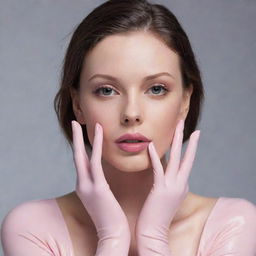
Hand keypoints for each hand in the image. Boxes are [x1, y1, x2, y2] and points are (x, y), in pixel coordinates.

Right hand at [71, 120, 130, 255]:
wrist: (114, 234)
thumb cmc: (111, 215)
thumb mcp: (102, 197)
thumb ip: (100, 185)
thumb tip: (103, 176)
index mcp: (85, 185)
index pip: (81, 161)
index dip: (80, 146)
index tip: (82, 134)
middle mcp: (83, 184)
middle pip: (77, 156)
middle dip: (75, 138)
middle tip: (74, 122)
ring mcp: (87, 186)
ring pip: (82, 156)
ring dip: (82, 138)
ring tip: (81, 123)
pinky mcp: (97, 188)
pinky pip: (95, 162)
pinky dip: (96, 146)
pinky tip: (98, 134)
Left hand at [135, 119, 200, 255]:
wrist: (153, 232)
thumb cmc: (157, 213)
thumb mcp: (167, 195)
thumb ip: (168, 182)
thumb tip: (164, 170)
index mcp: (182, 185)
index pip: (185, 162)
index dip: (187, 147)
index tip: (187, 133)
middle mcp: (180, 183)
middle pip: (186, 156)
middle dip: (186, 138)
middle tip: (184, 121)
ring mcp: (172, 186)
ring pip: (177, 159)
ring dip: (177, 140)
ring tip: (179, 125)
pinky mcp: (161, 190)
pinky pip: (159, 169)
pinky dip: (155, 156)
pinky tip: (152, 145)